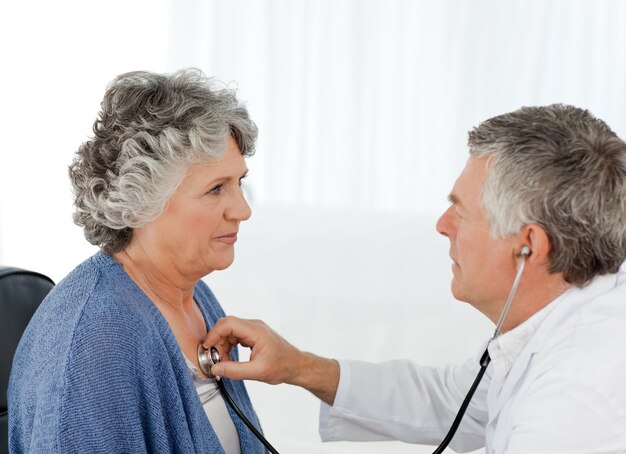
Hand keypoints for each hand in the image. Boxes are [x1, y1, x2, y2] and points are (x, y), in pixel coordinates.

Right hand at [203, 316, 339, 404]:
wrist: (295, 366)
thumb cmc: (282, 366)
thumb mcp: (257, 372)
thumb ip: (235, 371)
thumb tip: (215, 368)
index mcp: (256, 331)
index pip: (228, 323)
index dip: (214, 334)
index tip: (207, 348)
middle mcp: (254, 326)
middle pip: (227, 326)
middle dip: (217, 342)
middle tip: (216, 359)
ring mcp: (253, 329)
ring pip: (229, 331)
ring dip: (222, 346)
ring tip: (224, 362)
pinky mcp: (252, 335)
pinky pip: (234, 336)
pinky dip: (228, 347)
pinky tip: (230, 360)